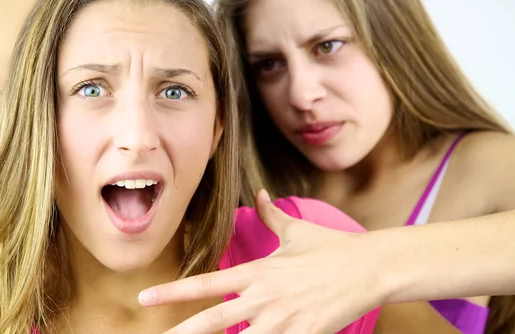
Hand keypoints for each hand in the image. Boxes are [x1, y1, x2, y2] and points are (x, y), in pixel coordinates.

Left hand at [139, 190, 382, 333]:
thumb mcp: (296, 231)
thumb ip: (272, 216)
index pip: (205, 283)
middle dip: (181, 333)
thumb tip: (260, 195)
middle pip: (212, 321)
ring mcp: (282, 319)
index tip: (145, 298)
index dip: (172, 292)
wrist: (368, 266)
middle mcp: (263, 297)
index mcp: (256, 272)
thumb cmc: (331, 248)